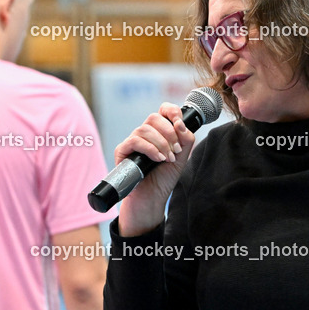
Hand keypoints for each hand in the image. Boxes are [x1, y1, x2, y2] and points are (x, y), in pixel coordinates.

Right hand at [116, 104, 196, 236]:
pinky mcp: (122, 151)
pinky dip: (150, 149)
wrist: (152, 198)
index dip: (172, 112)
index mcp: (159, 132)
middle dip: (169, 133)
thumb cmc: (164, 179)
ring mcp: (133, 141)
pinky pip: (135, 141)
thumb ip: (186, 140)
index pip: (163, 111)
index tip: (180, 123)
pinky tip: (157, 159)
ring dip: (161, 144)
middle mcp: (145, 134)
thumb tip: (180, 124)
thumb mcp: (181, 158)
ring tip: (167, 159)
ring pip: (145, 129)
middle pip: (154, 117)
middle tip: (175, 150)